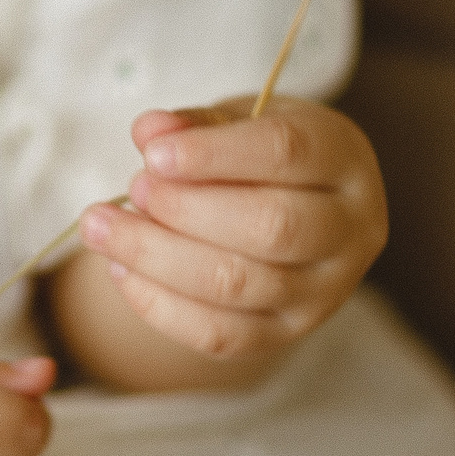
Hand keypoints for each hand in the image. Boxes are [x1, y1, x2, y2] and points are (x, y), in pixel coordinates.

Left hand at [78, 96, 386, 366]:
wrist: (293, 208)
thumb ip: (195, 123)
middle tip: (132, 189)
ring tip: (103, 227)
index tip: (152, 155)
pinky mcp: (288, 335)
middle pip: (270, 228)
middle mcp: (352, 231)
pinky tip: (120, 270)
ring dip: (156, 257)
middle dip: (185, 211)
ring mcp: (326, 292)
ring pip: (239, 286)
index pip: (285, 153)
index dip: (213, 155)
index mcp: (344, 159)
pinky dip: (160, 305)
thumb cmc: (260, 152)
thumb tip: (150, 132)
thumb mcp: (237, 119)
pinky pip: (222, 335)